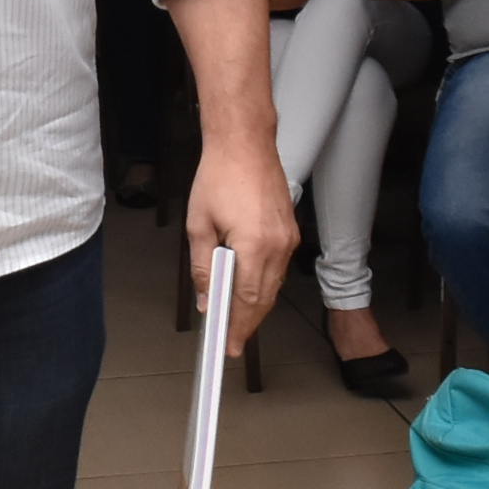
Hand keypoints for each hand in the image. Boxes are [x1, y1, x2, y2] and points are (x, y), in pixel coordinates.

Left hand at [189, 140, 298, 353]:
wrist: (245, 144)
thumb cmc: (220, 176)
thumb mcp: (198, 225)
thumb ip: (202, 266)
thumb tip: (206, 296)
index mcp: (254, 245)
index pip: (248, 299)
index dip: (238, 326)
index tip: (229, 344)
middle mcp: (278, 245)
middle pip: (265, 298)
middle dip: (248, 322)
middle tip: (233, 341)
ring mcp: (288, 238)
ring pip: (274, 284)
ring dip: (256, 303)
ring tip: (236, 319)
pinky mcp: (290, 230)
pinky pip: (279, 267)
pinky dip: (264, 282)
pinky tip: (249, 288)